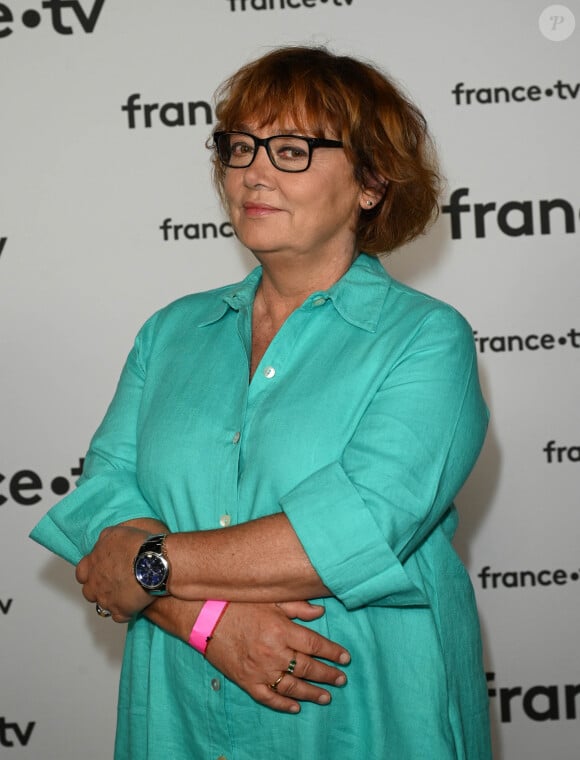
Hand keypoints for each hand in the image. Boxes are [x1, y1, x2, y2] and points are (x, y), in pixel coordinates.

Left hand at [75, 525, 152, 621]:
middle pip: (89, 591)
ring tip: (125, 594)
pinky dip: (125, 612)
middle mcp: (95, 583)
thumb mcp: (116, 533)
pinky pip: (119, 616)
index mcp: (92, 564)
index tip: (99, 571)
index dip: (90, 572)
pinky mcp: (121, 611)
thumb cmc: (137, 546)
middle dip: (99, 588)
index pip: (81, 572)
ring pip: (102, 606)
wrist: (153, 562)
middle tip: (113, 582)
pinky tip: (134, 604)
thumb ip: (104, 540)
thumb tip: (103, 543)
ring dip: (111, 601)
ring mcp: (106, 599)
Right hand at [205, 600, 349, 712]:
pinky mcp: (246, 681)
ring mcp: (260, 670)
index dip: (332, 652)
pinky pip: (268, 698)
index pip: (314, 644)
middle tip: (341, 679)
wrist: (205, 618)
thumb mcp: (270, 600)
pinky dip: (283, 704)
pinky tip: (296, 706)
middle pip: (307, 667)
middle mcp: (273, 652)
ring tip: (326, 697)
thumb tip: (320, 612)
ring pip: (292, 687)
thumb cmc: (238, 604)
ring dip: (311, 693)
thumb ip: (297, 607)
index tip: (346, 658)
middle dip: (327, 675)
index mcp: (281, 630)